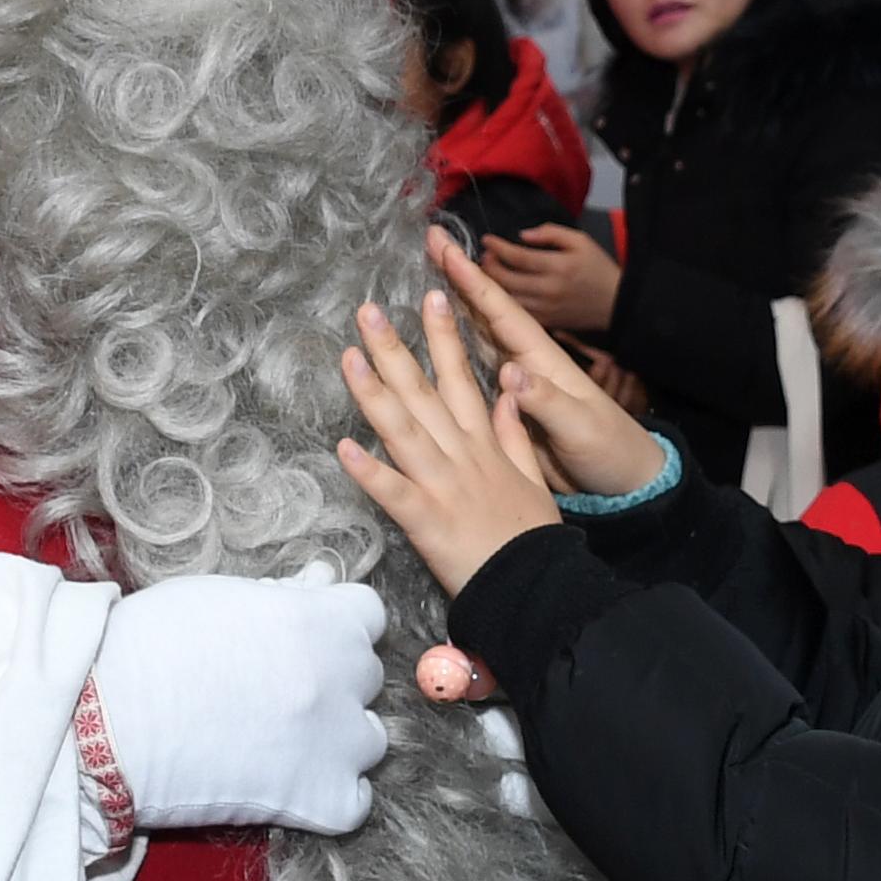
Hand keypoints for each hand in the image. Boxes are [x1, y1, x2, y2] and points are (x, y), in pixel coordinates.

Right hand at [90, 573, 390, 835]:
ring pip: (370, 741)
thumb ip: (283, 593)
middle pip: (366, 677)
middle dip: (332, 682)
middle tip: (277, 694)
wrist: (104, 723)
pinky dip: (331, 798)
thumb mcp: (221, 597)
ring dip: (338, 741)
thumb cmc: (148, 646)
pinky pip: (356, 802)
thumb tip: (322, 580)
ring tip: (283, 744)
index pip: (369, 617)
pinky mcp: (319, 800)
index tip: (306, 641)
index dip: (337, 628)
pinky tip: (289, 787)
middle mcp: (339, 676)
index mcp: (319, 618)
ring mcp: (336, 741)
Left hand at [336, 285, 569, 594]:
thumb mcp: (532, 478)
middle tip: (367, 311)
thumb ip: (516, 433)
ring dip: (373, 393)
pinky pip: (394, 493)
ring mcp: (442, 485)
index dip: (445, 337)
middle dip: (395, 349)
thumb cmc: (530, 537)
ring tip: (348, 358)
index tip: (431, 296)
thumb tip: (510, 392)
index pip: (461, 379)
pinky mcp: (427, 521)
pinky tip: (343, 448)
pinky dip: (369, 472)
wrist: (538, 585)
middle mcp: (460, 456)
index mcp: (484, 445)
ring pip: (403, 431)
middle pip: (423, 393)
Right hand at [429, 228, 668, 499]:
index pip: (503, 312)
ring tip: (416, 277)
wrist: (618, 482)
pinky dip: (446, 355)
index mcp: (543, 361)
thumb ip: (547, 400)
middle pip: (484, 313)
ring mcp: (512, 385)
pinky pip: (468, 375)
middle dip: (456, 277)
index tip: (446, 248)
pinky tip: (422, 345)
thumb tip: (510, 372)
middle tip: (429, 239)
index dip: (474, 280)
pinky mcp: (503, 409)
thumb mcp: (580, 425)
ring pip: (472, 338)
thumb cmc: (607, 448)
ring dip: (445, 309)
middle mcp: (523, 364)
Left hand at [478, 222, 622, 335]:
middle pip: (507, 280)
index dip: (497, 248)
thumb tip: (523, 235)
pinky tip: (498, 292)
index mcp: (559, 267)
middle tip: (484, 257)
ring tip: (487, 273)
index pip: (518, 257)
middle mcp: (549, 290)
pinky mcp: (546, 323)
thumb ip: (551, 232)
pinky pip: (517, 314)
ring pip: (508, 299)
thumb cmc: (598, 269)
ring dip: (492, 286)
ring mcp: (546, 310)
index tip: (487, 240)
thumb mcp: (581, 241)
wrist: (617, 304)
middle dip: (489, 267)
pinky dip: (503, 303)